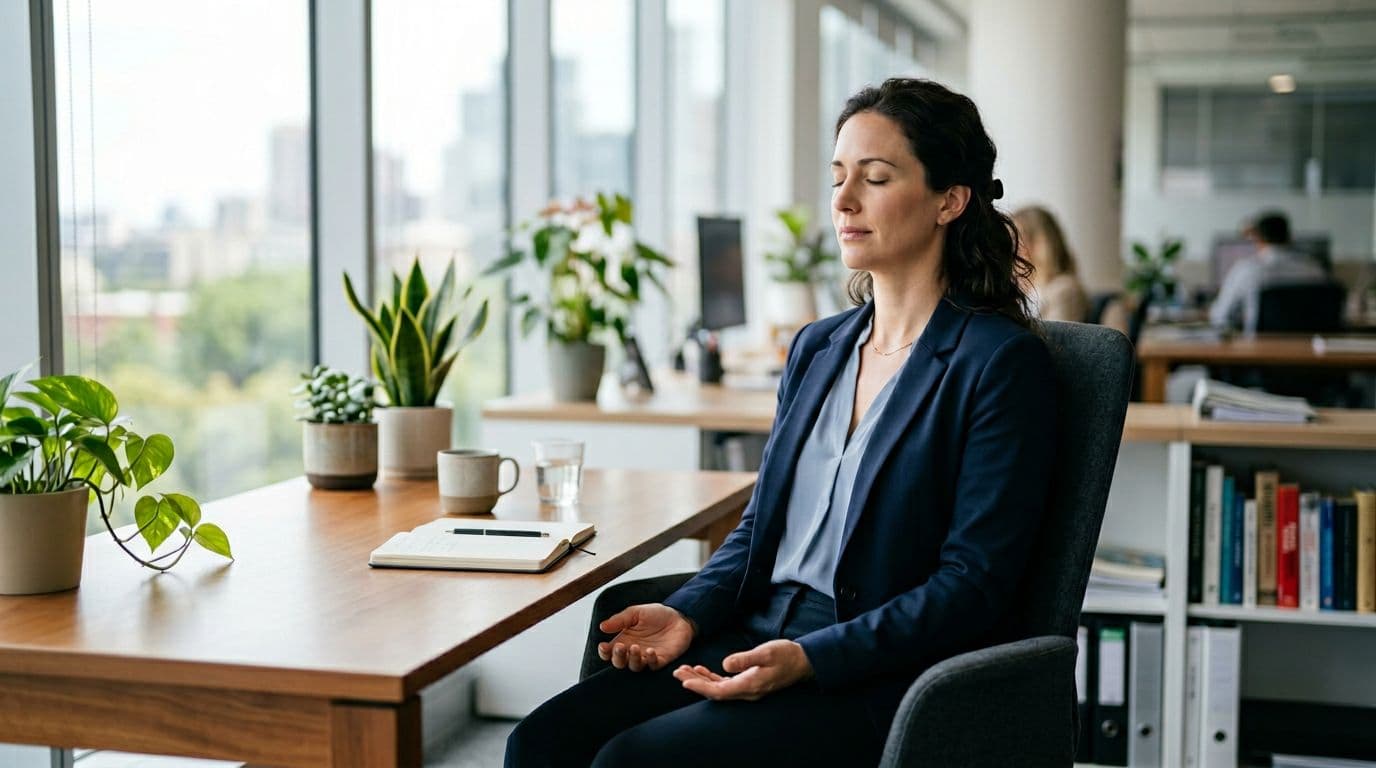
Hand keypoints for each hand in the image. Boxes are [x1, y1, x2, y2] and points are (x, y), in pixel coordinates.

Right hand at [596, 603, 694, 671]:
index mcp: (624, 640)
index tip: (603, 646)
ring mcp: (647, 657)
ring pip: (634, 666)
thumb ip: (619, 620)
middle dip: (617, 657)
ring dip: (633, 659)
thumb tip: (602, 627)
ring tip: (635, 648)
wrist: (678, 615)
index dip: (604, 652)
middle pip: (619, 663)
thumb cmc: (656, 614)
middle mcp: (633, 651)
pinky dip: (650, 660)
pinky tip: (651, 651)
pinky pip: (653, 666)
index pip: (609, 652)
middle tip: (620, 647)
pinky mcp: (661, 660)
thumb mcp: (635, 613)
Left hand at [672, 639, 812, 700]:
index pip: (719, 691)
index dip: (700, 687)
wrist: (803, 661)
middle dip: (695, 683)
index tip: (684, 681)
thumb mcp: (766, 653)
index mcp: (750, 685)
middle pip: (715, 691)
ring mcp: (748, 688)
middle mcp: (747, 691)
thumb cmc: (786, 655)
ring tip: (685, 670)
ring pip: (719, 688)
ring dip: (701, 680)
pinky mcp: (749, 682)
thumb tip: (724, 664)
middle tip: (677, 673)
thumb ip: (745, 659)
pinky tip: (703, 670)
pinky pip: (726, 684)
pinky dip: (713, 678)